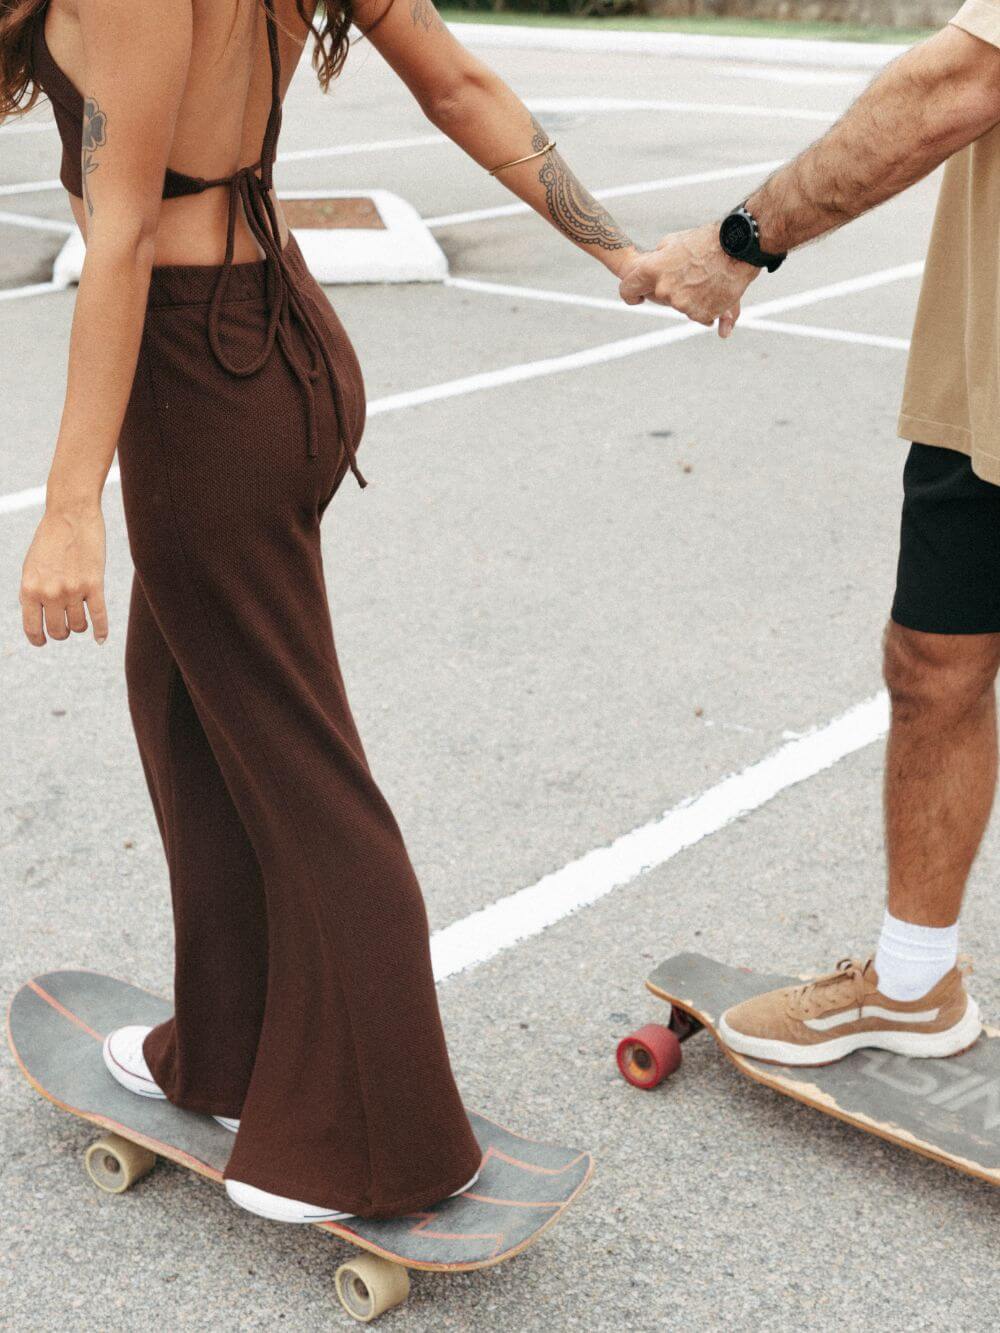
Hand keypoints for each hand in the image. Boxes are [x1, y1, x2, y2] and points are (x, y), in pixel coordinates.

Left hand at [20, 503, 107, 645]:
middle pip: (58, 631)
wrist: (70, 514)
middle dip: (62, 632)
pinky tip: (100, 639)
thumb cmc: (50, 539)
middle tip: (65, 626)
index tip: (43, 641)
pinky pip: (99, 617)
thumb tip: (39, 619)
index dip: (38, 639)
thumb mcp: (31, 567)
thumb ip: (33, 593)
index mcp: (29, 588)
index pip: (32, 628)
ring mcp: (73, 589)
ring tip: (80, 619)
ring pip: (79, 625)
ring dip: (79, 626)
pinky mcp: (95, 584)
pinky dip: (101, 631)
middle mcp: (50, 592)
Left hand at [618, 222, 758, 337]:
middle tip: (689, 274)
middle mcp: (664, 290)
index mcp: (652, 270)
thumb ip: (656, 259)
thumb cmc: (705, 241)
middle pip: (659, 298)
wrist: (738, 248)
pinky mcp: (700, 315)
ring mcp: (682, 305)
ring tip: (706, 278)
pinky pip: (698, 314)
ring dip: (690, 296)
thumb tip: (646, 269)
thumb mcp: (672, 242)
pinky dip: (705, 306)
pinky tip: (715, 289)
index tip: (637, 297)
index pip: (627, 289)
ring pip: (680, 305)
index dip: (631, 293)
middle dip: (669, 289)